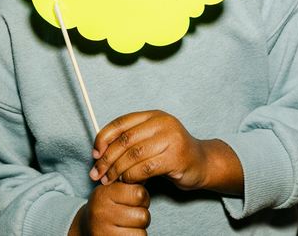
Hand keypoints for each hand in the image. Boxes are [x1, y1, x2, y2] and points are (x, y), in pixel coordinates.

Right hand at [69, 180, 149, 235]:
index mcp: (104, 194)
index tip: (136, 200)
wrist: (86, 226)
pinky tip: (126, 233)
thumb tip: (148, 173)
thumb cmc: (106, 206)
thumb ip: (129, 184)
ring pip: (141, 232)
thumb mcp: (112, 190)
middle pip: (143, 215)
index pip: (139, 193)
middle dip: (142, 215)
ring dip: (140, 230)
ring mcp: (104, 231)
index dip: (143, 198)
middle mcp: (102, 213)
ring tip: (129, 225)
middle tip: (132, 215)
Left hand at [89, 110, 241, 192]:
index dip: (103, 138)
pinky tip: (127, 182)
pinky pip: (146, 168)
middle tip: (97, 174)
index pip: (120, 123)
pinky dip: (132, 176)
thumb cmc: (172, 153)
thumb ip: (131, 141)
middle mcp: (162, 123)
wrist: (203, 163)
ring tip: (109, 180)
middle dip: (107, 158)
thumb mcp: (151, 140)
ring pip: (133, 155)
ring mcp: (171, 139)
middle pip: (125, 140)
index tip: (94, 154)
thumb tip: (98, 151)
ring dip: (117, 170)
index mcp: (153, 115)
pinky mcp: (176, 157)